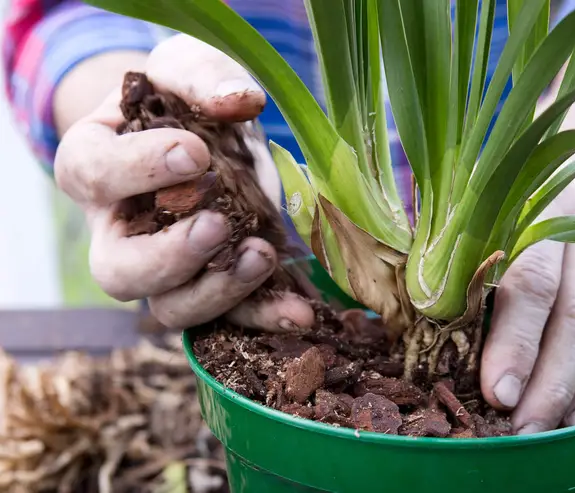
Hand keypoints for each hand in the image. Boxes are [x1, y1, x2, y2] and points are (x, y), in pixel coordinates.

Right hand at [54, 34, 313, 331]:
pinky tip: (300, 312)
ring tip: (263, 255)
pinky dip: (262, 316)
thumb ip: (200, 75)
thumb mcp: (182, 68)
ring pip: (169, 306)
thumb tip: (240, 100)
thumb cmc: (177, 101)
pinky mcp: (209, 285)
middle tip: (217, 224)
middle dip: (170, 255)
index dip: (139, 169)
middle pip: (119, 270)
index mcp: (94, 168)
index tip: (194, 153)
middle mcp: (118, 233)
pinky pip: (226, 318)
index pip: (95, 175)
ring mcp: (163, 270)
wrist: (199, 134)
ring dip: (218, 291)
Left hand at [480, 169, 574, 433]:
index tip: (499, 393)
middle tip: (530, 428)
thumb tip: (437, 342)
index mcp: (539, 209)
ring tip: (573, 430)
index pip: (531, 280)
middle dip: (556, 380)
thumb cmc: (506, 214)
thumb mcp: (480, 226)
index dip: (516, 341)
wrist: (568, 178)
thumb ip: (464, 271)